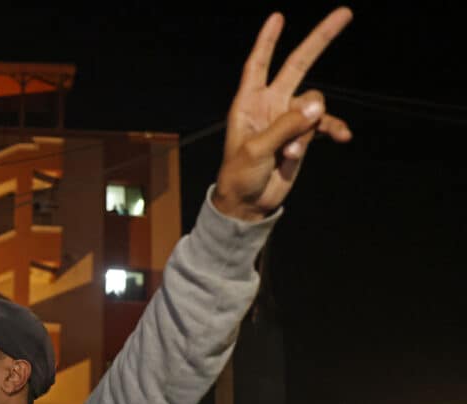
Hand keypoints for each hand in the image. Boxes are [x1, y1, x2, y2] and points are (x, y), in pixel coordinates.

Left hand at [213, 8, 353, 221]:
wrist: (249, 203)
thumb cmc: (240, 175)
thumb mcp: (256, 150)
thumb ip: (285, 127)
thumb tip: (316, 106)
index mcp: (249, 103)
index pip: (259, 64)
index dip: (268, 40)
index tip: (278, 17)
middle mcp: (271, 104)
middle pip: (298, 65)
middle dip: (319, 40)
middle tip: (345, 13)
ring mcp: (289, 119)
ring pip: (314, 104)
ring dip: (308, 130)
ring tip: (290, 154)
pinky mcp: (303, 135)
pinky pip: (324, 124)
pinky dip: (333, 129)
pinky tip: (342, 136)